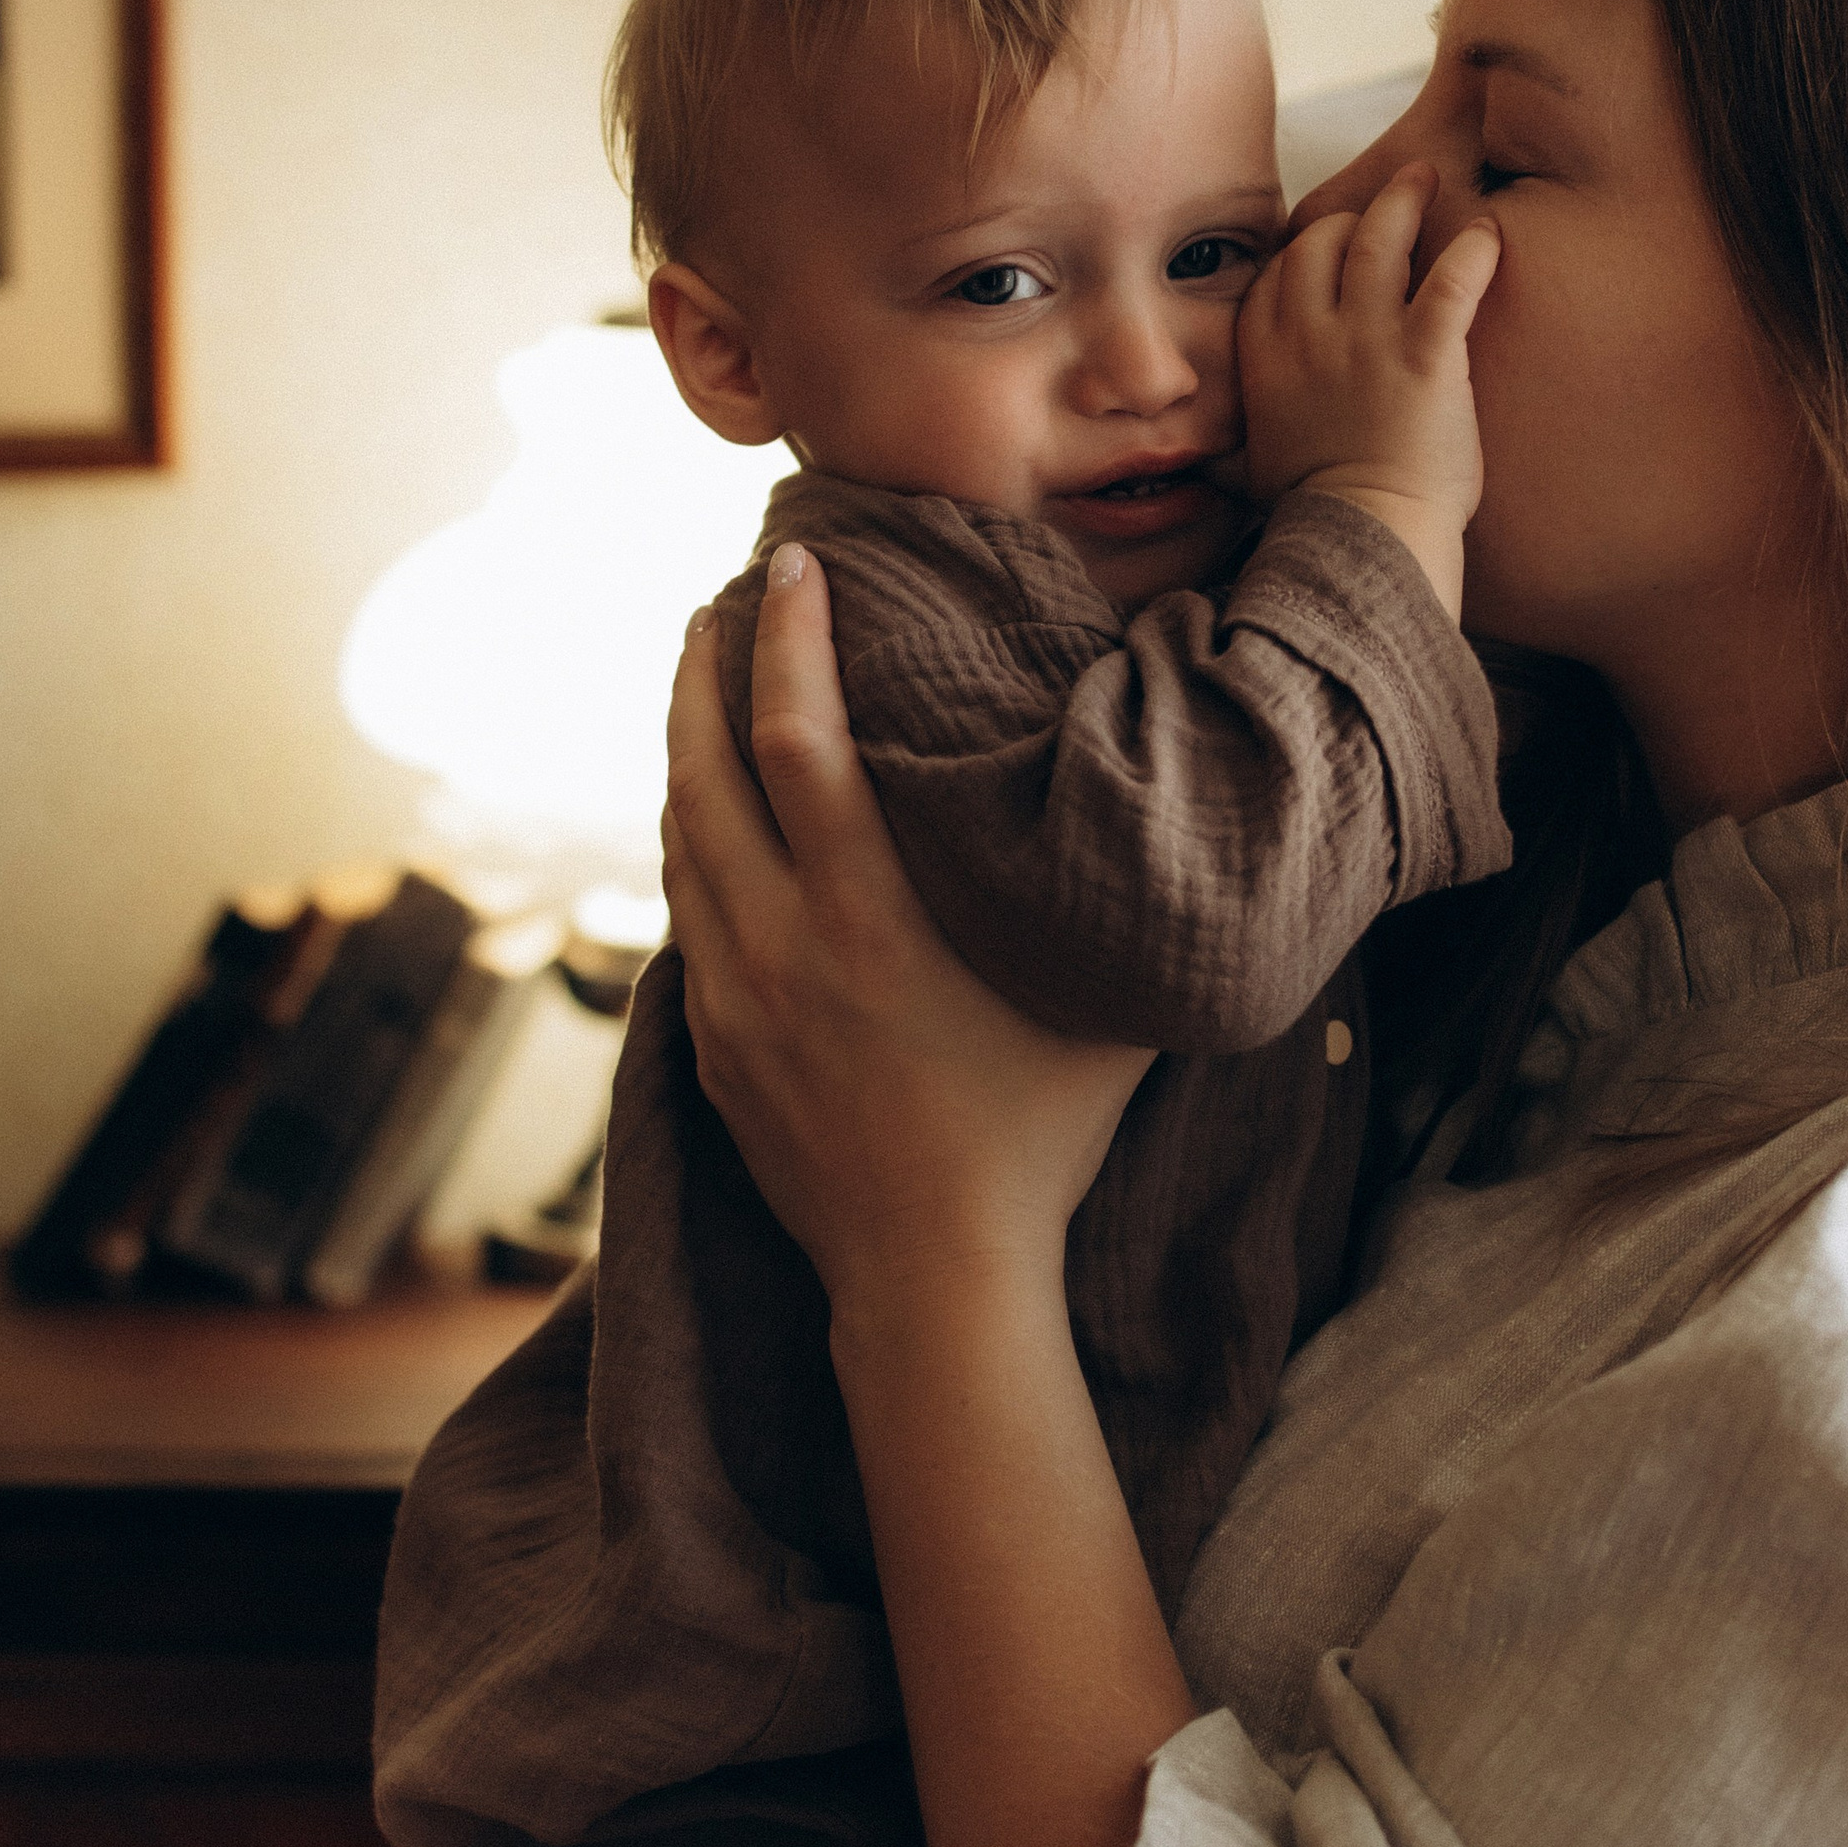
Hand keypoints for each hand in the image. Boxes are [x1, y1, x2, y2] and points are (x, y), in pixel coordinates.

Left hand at [659, 551, 1151, 1330]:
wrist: (933, 1280)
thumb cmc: (1037, 1140)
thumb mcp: (1099, 1003)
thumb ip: (1107, 895)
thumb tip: (1166, 792)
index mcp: (865, 918)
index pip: (799, 740)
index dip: (789, 641)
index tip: (792, 566)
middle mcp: (778, 947)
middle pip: (702, 773)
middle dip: (700, 674)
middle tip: (713, 607)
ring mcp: (732, 1002)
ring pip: (680, 846)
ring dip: (683, 757)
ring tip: (699, 696)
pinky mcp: (715, 1051)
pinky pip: (686, 920)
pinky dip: (690, 850)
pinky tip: (709, 830)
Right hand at [1236, 161, 1500, 615]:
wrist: (1362, 542)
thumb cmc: (1314, 517)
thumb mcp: (1251, 469)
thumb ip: (1237, 437)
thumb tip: (1205, 451)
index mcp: (1265, 362)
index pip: (1275, 276)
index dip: (1302, 251)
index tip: (1326, 247)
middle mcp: (1310, 338)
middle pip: (1321, 241)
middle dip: (1351, 214)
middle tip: (1384, 201)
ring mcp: (1368, 342)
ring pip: (1380, 238)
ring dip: (1404, 200)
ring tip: (1426, 177)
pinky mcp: (1427, 356)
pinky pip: (1453, 279)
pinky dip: (1474, 249)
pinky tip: (1489, 233)